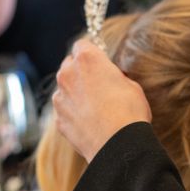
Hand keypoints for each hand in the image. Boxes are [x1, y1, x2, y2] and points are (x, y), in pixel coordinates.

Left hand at [53, 40, 151, 161]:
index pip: (82, 45)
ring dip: (76, 92)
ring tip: (96, 107)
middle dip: (81, 71)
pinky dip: (73, 112)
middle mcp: (68, 74)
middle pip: (69, 64)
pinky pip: (64, 109)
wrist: (118, 145)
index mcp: (87, 59)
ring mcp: (60, 97)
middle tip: (99, 83)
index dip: (92, 52)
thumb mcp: (131, 85)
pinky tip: (90, 121)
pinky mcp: (58, 118)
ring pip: (65, 87)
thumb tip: (111, 78)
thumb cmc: (129, 112)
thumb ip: (114, 76)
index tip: (99, 60)